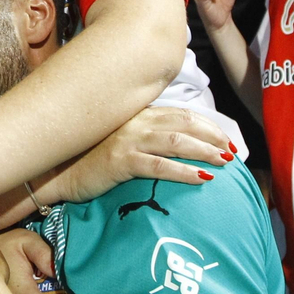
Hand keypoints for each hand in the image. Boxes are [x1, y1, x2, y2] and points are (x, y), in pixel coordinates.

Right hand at [52, 106, 232, 202]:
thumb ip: (149, 136)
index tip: (227, 140)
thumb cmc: (93, 158)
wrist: (60, 172)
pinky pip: (160, 166)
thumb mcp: (124, 140)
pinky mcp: (121, 161)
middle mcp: (136, 122)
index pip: (182, 114)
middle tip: (233, 152)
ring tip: (223, 163)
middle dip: (213, 137)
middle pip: (185, 124)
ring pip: (176, 142)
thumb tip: (182, 144)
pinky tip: (201, 179)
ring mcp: (128, 140)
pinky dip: (184, 171)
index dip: (209, 126)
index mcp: (139, 114)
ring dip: (204, 151)